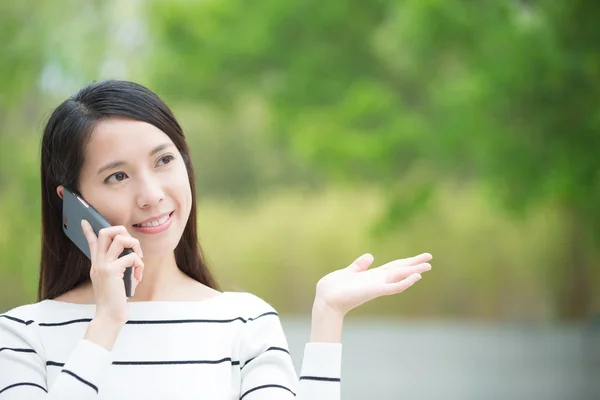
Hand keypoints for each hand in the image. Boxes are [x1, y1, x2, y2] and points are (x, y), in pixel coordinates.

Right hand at [81, 220, 143, 324]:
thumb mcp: (115, 280)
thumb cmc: (115, 299)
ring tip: (138, 260)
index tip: (85, 220)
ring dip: (135, 246)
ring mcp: (103, 265)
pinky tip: (138, 277)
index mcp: (97, 264)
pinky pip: (132, 257)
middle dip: (123, 232)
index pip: (92, 242)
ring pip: (120, 239)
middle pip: (106, 232)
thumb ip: (118, 266)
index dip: (89, 230)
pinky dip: (140, 265)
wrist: (110, 316)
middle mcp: (98, 262)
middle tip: (132, 246)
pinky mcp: (112, 271)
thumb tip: (131, 255)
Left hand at [314, 253, 431, 316]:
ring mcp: (377, 286)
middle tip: (430, 259)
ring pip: (400, 277)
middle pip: (400, 270)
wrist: (325, 300)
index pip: (393, 267)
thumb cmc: (333, 288)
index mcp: (372, 276)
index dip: (406, 261)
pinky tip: (415, 277)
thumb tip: (370, 255)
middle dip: (414, 264)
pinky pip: (394, 287)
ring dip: (413, 271)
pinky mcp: (375, 291)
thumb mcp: (348, 272)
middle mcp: (377, 280)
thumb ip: (359, 265)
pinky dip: (405, 283)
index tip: (419, 258)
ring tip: (428, 266)